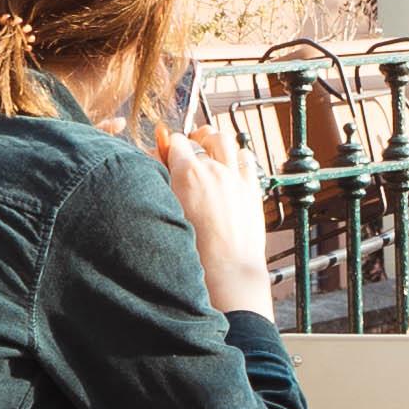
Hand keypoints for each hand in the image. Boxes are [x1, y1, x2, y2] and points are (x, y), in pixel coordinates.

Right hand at [145, 105, 273, 314]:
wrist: (227, 270)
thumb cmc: (193, 250)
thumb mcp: (168, 212)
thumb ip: (162, 184)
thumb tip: (156, 165)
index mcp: (187, 174)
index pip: (177, 141)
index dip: (171, 145)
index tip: (169, 151)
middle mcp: (213, 169)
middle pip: (201, 138)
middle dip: (193, 141)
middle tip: (190, 148)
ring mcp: (235, 177)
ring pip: (226, 140)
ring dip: (215, 140)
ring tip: (210, 147)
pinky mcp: (252, 188)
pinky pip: (247, 158)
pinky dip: (238, 155)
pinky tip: (232, 164)